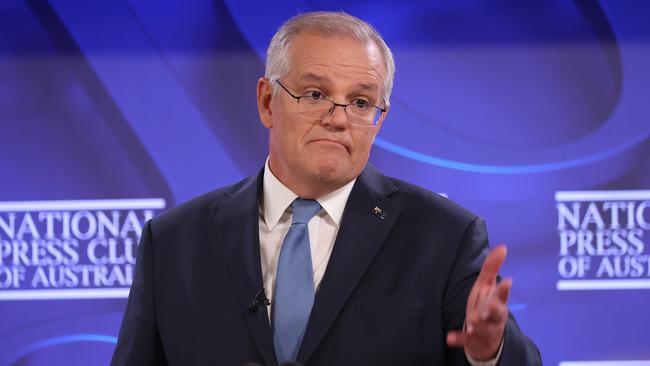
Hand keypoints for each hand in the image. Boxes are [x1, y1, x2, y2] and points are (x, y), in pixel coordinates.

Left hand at [446, 245, 511, 360]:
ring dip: (478, 324)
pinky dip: (458, 339)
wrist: (488, 339)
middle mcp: (493, 317)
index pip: (502, 295)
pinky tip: (450, 338)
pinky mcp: (472, 340)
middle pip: (497, 314)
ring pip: (483, 328)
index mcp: (497, 302)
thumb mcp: (487, 287)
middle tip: (490, 306)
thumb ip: (492, 267)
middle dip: (494, 310)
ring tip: (472, 321)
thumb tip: (502, 246)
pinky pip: (465, 341)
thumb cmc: (487, 306)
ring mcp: (483, 330)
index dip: (504, 289)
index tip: (507, 280)